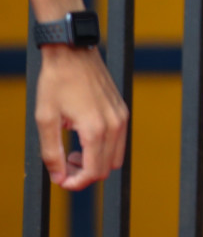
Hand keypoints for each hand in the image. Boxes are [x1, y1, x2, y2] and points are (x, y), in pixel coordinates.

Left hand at [34, 46, 128, 189]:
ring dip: (95, 163)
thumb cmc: (56, 83)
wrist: (72, 53)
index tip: (61, 180)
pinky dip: (102, 149)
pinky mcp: (122, 110)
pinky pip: (118, 141)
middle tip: (63, 165)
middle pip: (107, 168)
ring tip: (73, 153)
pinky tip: (83, 139)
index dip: (75, 183)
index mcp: (95, 129)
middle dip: (84, 174)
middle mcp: (114, 125)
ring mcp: (121, 117)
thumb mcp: (45, 120)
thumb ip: (52, 153)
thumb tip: (59, 177)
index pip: (93, 172)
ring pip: (115, 157)